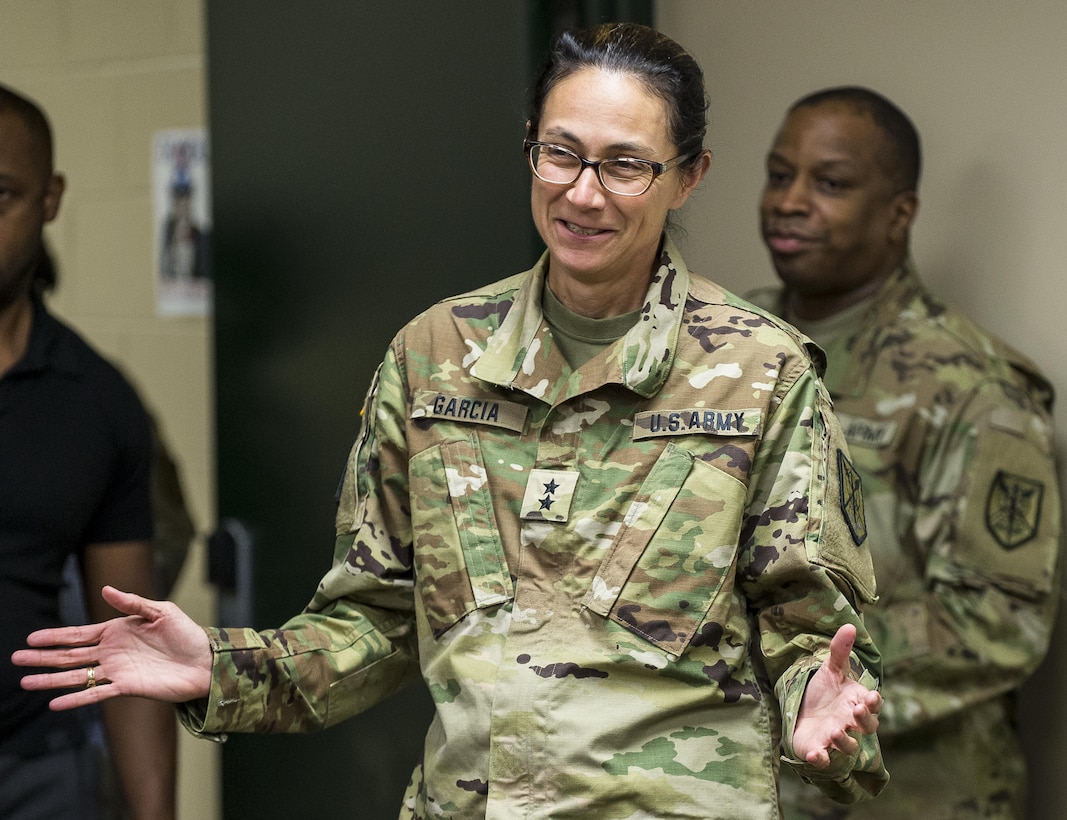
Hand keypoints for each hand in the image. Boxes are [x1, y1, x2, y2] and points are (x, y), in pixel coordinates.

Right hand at [12, 585, 212, 709]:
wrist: (205, 661)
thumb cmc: (186, 634)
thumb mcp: (161, 611)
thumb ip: (132, 603)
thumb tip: (105, 589)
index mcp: (117, 631)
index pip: (79, 634)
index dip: (55, 636)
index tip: (31, 638)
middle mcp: (112, 652)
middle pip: (70, 655)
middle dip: (43, 657)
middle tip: (16, 658)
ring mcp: (117, 671)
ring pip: (77, 675)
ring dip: (50, 679)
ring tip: (25, 681)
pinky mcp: (127, 687)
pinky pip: (96, 694)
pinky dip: (76, 699)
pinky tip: (55, 703)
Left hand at [792, 623, 881, 767]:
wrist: (802, 712)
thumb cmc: (823, 693)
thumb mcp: (830, 670)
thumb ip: (839, 651)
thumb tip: (849, 625)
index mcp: (856, 703)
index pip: (872, 705)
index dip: (874, 703)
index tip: (871, 697)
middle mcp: (850, 723)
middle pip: (867, 727)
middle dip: (864, 720)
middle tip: (856, 710)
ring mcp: (836, 738)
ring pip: (848, 745)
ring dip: (844, 740)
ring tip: (835, 730)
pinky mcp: (819, 749)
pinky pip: (824, 759)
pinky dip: (821, 759)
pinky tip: (815, 754)